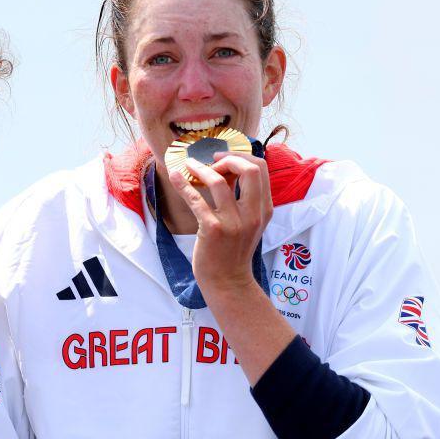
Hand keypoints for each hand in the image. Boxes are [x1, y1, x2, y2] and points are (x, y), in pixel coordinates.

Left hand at [167, 151, 272, 296]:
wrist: (227, 281)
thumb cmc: (234, 250)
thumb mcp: (249, 222)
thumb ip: (244, 198)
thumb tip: (228, 169)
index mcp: (264, 209)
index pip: (261, 168)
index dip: (241, 156)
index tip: (224, 159)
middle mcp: (252, 214)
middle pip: (249, 169)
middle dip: (229, 158)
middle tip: (211, 161)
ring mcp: (233, 222)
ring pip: (219, 181)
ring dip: (201, 168)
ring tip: (189, 165)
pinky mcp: (212, 229)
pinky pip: (196, 199)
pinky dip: (183, 184)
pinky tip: (175, 177)